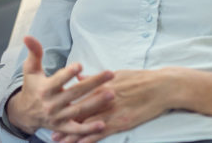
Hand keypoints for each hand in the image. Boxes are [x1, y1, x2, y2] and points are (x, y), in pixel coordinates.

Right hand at [6, 36, 114, 136]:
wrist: (25, 113)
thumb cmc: (31, 87)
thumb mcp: (30, 69)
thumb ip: (34, 52)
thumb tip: (28, 36)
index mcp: (44, 88)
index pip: (58, 80)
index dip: (68, 73)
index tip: (80, 65)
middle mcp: (51, 104)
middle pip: (75, 93)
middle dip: (93, 83)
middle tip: (109, 74)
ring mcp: (58, 117)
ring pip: (79, 110)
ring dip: (96, 103)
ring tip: (111, 94)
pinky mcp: (62, 127)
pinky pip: (76, 130)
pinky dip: (88, 129)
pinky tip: (102, 124)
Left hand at [51, 69, 171, 142]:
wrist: (160, 86)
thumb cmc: (140, 79)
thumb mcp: (115, 75)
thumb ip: (96, 79)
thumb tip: (80, 78)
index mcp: (99, 86)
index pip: (77, 98)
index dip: (64, 107)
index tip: (52, 112)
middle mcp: (101, 99)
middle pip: (78, 113)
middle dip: (64, 124)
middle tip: (50, 133)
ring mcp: (110, 111)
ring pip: (87, 125)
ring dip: (73, 135)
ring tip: (60, 142)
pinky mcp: (121, 122)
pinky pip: (101, 132)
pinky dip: (90, 139)